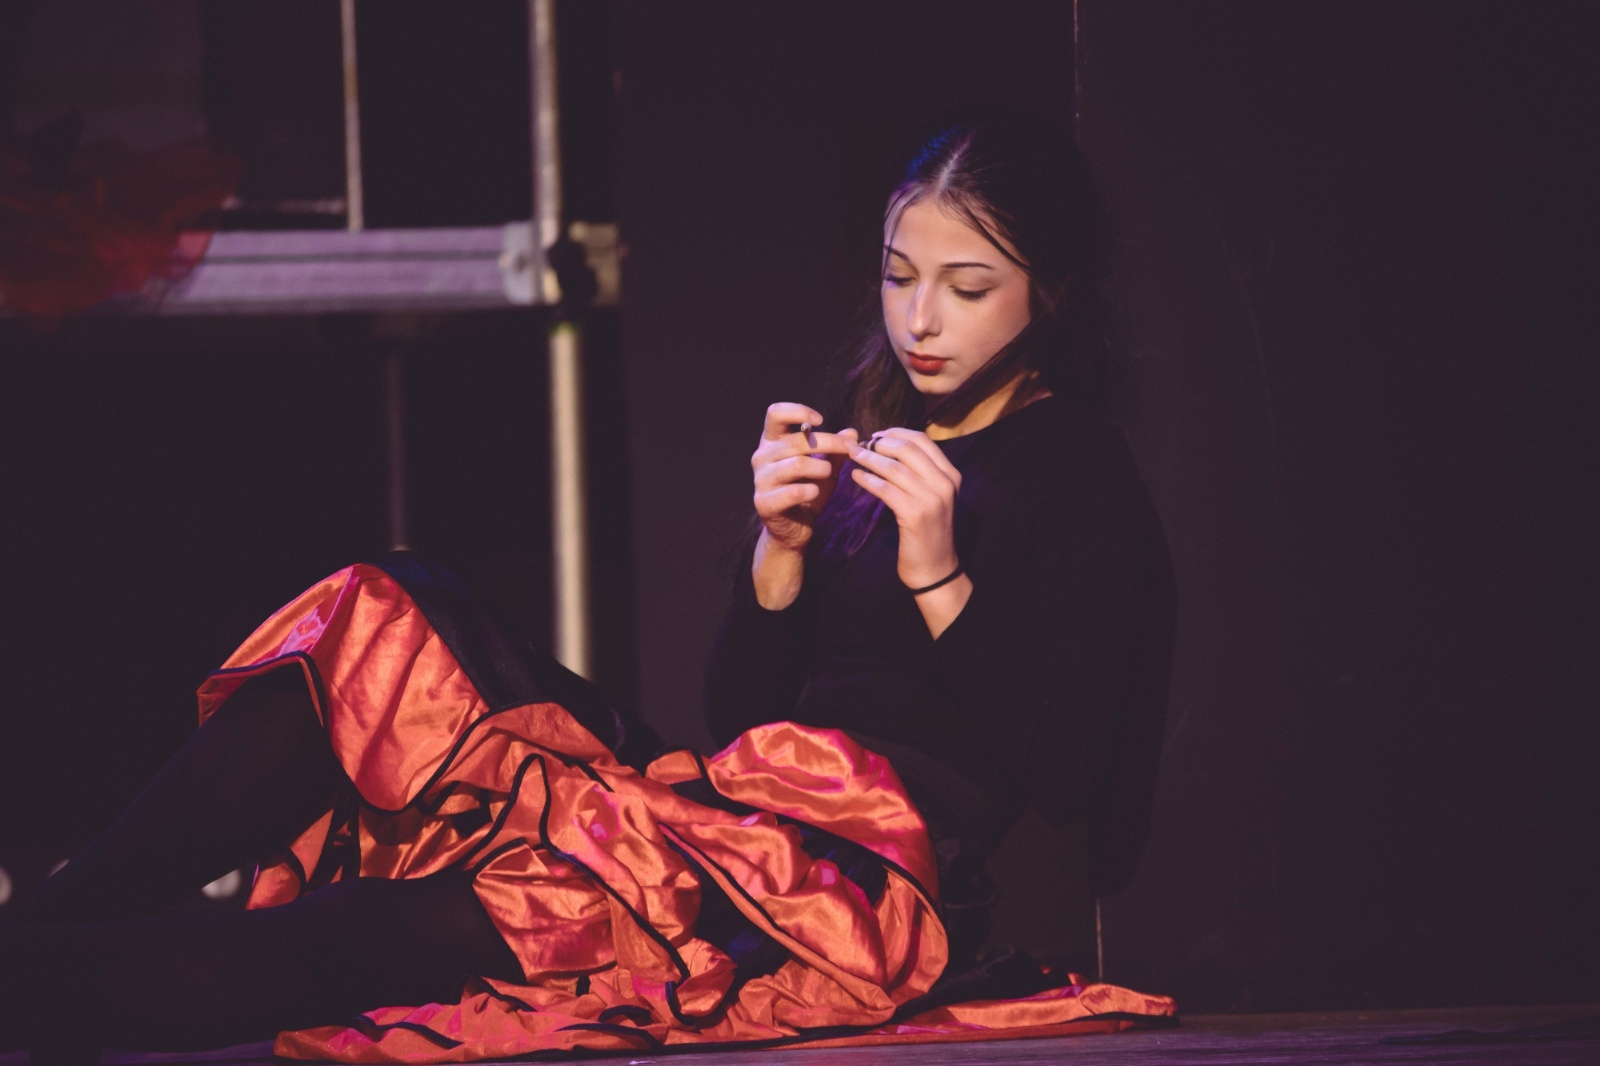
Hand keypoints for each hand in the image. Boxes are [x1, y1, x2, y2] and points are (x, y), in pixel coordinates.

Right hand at [751, 403, 858, 555]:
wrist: (793, 529)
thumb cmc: (807, 491)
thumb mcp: (824, 468)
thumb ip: (835, 451)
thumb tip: (852, 432)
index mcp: (772, 442)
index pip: (775, 413)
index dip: (798, 411)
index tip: (821, 421)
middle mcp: (761, 457)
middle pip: (796, 441)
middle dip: (829, 442)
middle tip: (850, 448)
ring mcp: (760, 480)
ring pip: (797, 464)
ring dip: (821, 468)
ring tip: (829, 473)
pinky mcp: (764, 502)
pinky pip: (792, 492)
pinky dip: (810, 491)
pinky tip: (816, 493)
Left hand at [848, 428, 962, 588]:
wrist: (935, 567)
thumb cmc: (928, 531)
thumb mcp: (932, 496)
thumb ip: (919, 473)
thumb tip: (890, 447)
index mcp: (951, 474)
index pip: (922, 440)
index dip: (896, 433)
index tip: (877, 435)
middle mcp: (945, 483)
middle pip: (908, 449)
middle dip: (880, 443)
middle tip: (860, 444)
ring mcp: (932, 499)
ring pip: (894, 468)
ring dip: (869, 458)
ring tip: (853, 455)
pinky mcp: (915, 515)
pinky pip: (886, 489)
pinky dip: (868, 480)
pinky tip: (856, 477)